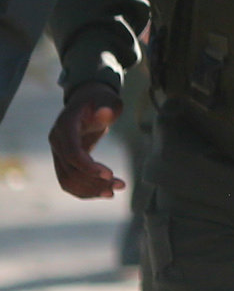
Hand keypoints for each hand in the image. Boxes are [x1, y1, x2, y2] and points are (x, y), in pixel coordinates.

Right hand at [48, 84, 124, 199]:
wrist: (87, 100)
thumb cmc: (100, 99)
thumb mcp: (107, 99)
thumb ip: (107, 106)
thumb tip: (104, 113)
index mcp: (65, 126)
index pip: (72, 153)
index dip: (88, 166)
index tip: (109, 174)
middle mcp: (57, 141)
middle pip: (70, 170)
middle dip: (94, 182)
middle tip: (120, 186)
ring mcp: (58, 152)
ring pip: (67, 180)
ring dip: (90, 189)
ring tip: (114, 191)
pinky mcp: (63, 160)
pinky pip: (69, 180)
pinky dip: (84, 189)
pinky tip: (103, 192)